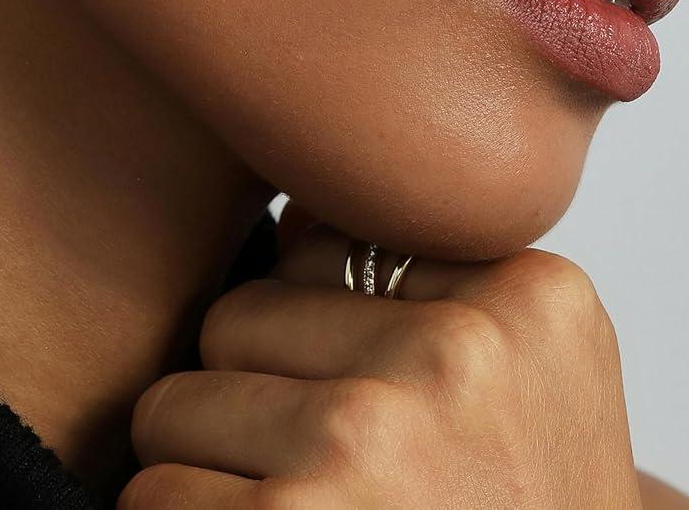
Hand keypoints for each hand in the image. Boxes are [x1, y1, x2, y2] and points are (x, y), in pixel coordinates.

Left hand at [119, 201, 642, 507]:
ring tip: (292, 509)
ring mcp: (372, 435)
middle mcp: (456, 354)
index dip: (319, 343)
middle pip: (238, 316)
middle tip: (318, 477)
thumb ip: (423, 281)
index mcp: (523, 295)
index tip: (375, 415)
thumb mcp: (534, 382)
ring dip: (204, 468)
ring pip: (175, 402)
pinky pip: (154, 491)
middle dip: (249, 396)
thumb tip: (290, 207)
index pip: (317, 247)